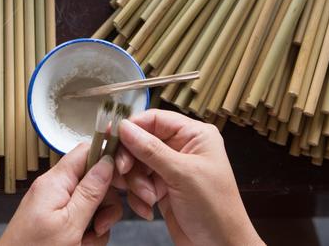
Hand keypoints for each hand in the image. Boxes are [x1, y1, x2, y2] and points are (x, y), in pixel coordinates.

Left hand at [0, 143, 122, 245]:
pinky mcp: (56, 221)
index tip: (123, 178)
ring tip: (85, 242)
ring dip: (97, 226)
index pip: (87, 150)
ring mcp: (55, 205)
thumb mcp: (70, 224)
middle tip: (100, 225)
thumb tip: (108, 161)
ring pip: (92, 204)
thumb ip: (90, 192)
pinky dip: (87, 236)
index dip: (108, 159)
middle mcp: (55, 188)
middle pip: (94, 181)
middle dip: (104, 205)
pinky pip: (82, 220)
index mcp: (55, 181)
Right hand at [113, 109, 263, 245]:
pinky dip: (138, 196)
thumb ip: (150, 150)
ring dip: (136, 183)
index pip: (155, 119)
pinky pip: (138, 184)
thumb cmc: (216, 209)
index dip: (132, 127)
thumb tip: (125, 127)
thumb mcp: (182, 174)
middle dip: (132, 161)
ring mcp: (171, 169)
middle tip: (124, 172)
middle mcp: (182, 148)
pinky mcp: (163, 189)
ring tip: (148, 197)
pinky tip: (148, 208)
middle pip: (141, 142)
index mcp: (195, 135)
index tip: (113, 137)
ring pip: (137, 164)